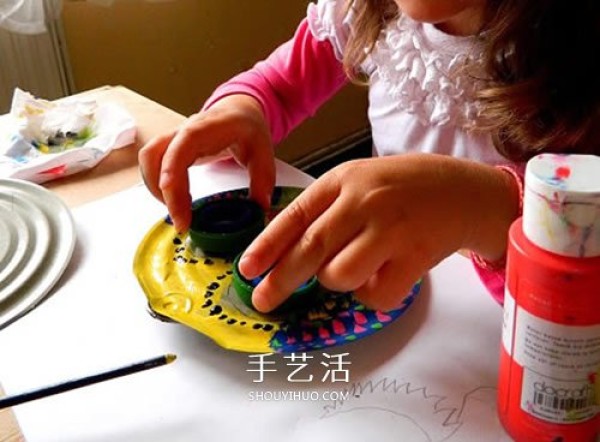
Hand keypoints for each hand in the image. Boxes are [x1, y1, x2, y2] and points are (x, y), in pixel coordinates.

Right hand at [138, 95, 275, 232]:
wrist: (238, 110)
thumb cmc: (247, 127)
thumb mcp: (263, 151)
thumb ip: (263, 179)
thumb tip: (259, 207)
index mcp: (206, 129)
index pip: (180, 147)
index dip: (172, 173)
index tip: (173, 201)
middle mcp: (183, 131)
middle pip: (155, 155)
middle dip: (161, 191)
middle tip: (182, 221)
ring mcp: (174, 138)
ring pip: (149, 160)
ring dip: (156, 189)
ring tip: (178, 213)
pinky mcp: (171, 148)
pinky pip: (154, 165)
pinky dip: (158, 185)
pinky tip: (176, 202)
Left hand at [238, 154, 519, 311]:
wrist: (463, 190)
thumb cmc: (403, 187)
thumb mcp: (359, 181)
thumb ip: (325, 208)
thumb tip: (283, 250)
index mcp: (343, 180)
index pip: (295, 215)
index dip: (267, 246)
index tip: (246, 270)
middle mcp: (364, 201)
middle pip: (310, 248)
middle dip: (280, 280)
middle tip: (262, 301)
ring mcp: (391, 228)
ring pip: (339, 274)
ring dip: (336, 281)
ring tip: (356, 266)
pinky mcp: (416, 255)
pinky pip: (376, 294)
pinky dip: (371, 295)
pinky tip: (383, 276)